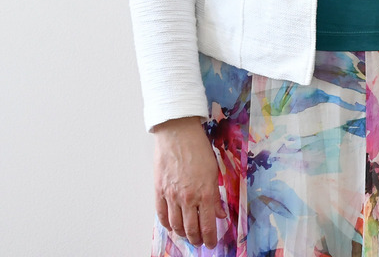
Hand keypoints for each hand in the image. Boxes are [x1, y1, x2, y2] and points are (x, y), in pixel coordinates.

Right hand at [152, 116, 224, 246]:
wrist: (178, 135)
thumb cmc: (199, 149)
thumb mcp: (215, 172)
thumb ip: (216, 196)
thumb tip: (219, 214)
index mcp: (205, 193)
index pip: (208, 225)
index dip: (210, 238)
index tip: (211, 243)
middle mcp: (187, 198)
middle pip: (191, 229)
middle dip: (197, 239)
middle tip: (200, 242)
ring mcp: (171, 196)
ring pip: (175, 225)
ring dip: (183, 234)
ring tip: (188, 236)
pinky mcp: (159, 191)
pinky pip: (161, 214)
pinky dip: (167, 224)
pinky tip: (172, 227)